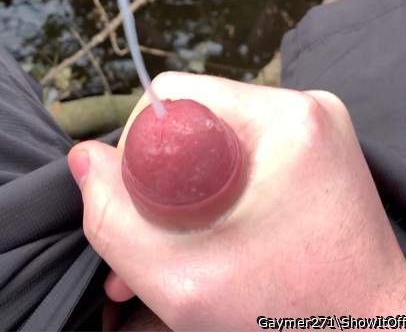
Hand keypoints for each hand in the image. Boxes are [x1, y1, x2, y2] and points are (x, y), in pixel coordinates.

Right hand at [69, 73, 405, 330]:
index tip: (143, 209)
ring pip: (220, 138)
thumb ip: (114, 218)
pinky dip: (223, 189)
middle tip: (152, 241)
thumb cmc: (291, 318)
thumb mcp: (181, 279)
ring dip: (191, 189)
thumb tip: (84, 158)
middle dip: (165, 178)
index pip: (176, 96)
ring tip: (173, 251)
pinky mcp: (320, 147)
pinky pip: (250, 152)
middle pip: (198, 118)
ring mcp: (319, 126)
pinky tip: (210, 236)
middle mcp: (307, 107)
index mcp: (286, 120)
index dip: (141, 151)